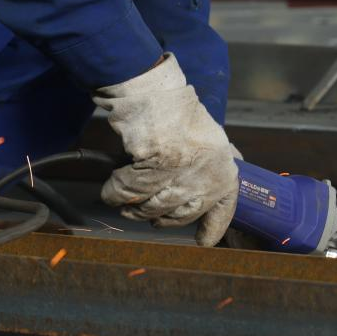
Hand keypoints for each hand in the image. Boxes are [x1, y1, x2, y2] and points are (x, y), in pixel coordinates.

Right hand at [94, 54, 238, 246]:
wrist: (156, 93)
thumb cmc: (179, 113)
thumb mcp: (210, 140)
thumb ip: (211, 165)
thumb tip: (216, 183)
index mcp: (223, 171)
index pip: (222, 211)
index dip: (211, 228)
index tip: (203, 242)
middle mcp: (205, 177)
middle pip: (178, 215)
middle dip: (159, 217)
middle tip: (147, 214)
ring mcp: (180, 175)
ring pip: (151, 208)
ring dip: (133, 207)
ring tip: (125, 202)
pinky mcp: (153, 169)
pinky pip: (128, 193)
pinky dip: (115, 192)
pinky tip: (113, 186)